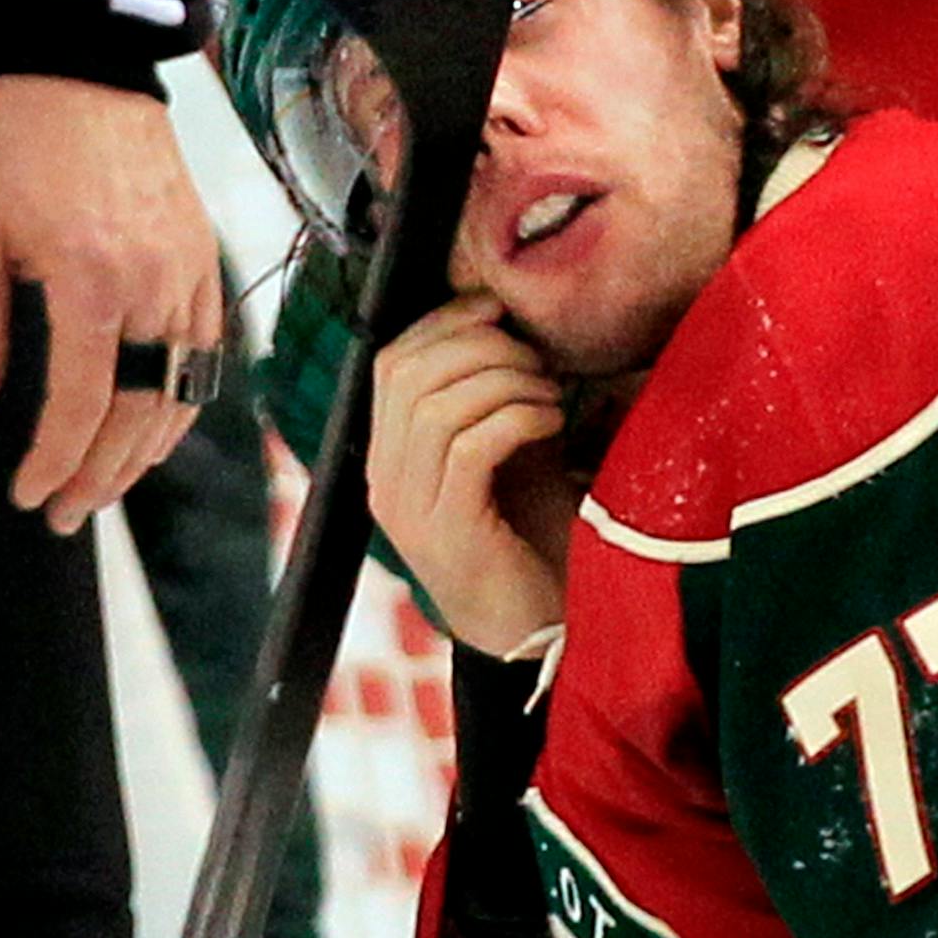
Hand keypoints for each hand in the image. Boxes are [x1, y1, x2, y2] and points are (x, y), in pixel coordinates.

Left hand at [0, 74, 223, 532]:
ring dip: (143, 452)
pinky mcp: (206, 264)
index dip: (54, 460)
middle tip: (64, 513)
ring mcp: (189, 278)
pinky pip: (206, 357)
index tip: (28, 494)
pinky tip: (152, 431)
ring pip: (182, 394)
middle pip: (139, 413)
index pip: (81, 403)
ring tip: (104, 486)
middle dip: (101, 475)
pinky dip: (181, 406)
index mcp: (91, 281)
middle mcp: (153, 289)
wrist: (87, 63)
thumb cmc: (18, 138)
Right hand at [368, 293, 580, 655]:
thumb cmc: (530, 537)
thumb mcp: (510, 453)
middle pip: (409, 373)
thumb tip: (516, 326)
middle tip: (536, 358)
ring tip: (549, 393)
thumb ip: (496, 398)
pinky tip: (552, 423)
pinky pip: (470, 447)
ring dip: (504, 381)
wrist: (541, 630)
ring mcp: (410, 509)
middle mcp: (385, 480)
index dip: (443, 321)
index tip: (498, 308)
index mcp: (391, 456)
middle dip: (479, 346)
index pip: (391, 361)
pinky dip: (516, 418)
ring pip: (437, 405)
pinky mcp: (447, 532)